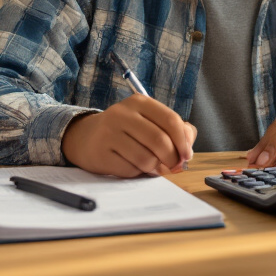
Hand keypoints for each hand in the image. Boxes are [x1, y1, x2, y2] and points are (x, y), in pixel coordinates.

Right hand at [61, 96, 196, 176]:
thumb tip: (188, 149)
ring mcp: (109, 133)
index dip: (183, 141)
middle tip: (173, 166)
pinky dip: (137, 173)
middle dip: (172, 159)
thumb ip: (176, 130)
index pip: (170, 120)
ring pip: (146, 158)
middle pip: (159, 141)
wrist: (87, 137)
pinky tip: (133, 166)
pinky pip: (130, 170)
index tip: (187, 155)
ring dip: (155, 168)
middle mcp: (122, 114)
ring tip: (152, 166)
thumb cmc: (127, 130)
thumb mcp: (150, 121)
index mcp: (139, 102)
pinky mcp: (100, 153)